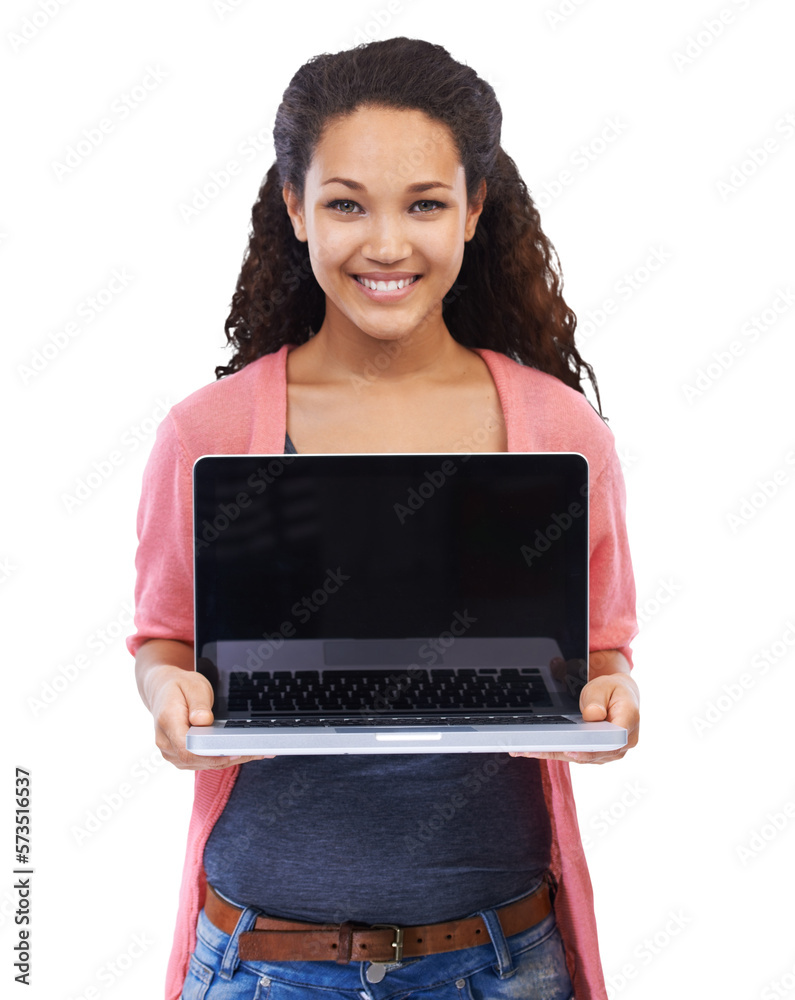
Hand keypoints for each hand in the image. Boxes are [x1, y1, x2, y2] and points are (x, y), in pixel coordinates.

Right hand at [136, 641, 273, 769]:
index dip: (212, 754)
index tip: (236, 751)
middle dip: (230, 757)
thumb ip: (199, 704)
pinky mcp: (181, 757)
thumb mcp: (193, 686)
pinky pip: (203, 761)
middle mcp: (166, 742)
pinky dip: (223, 758)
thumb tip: (204, 721)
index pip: (188, 749)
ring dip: (230, 760)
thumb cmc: (180, 687)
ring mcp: (172, 752)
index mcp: (167, 722)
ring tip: (258, 752)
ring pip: (203, 764)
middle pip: (198, 760)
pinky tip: (242, 753)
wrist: (163, 691)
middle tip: (258, 751)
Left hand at [509, 649, 638, 764]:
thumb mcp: (605, 687)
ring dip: (551, 753)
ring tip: (524, 749)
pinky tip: (531, 750)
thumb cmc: (612, 691)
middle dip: (561, 752)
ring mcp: (608, 753)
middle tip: (534, 749)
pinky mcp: (595, 755)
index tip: (570, 750)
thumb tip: (592, 716)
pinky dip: (553, 752)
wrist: (618, 697)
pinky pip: (573, 755)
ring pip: (578, 757)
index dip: (590, 748)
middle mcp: (621, 744)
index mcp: (628, 724)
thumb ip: (597, 700)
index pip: (611, 741)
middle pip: (590, 753)